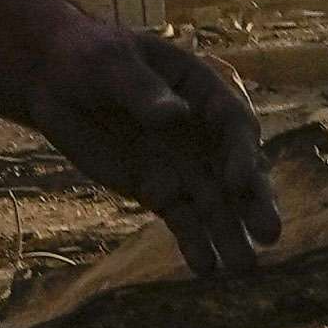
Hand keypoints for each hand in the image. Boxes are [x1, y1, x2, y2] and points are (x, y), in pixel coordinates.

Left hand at [33, 23, 269, 265]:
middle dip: (255, 202)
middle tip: (270, 235)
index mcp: (204, 91)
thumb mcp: (111, 64)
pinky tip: (206, 269)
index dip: (242, 153)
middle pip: (239, 170)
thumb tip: (176, 117)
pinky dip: (194, 243)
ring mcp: (185, 165)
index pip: (234, 124)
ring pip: (216, 204)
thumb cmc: (89, 58)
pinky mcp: (160, 191)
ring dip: (231, 234)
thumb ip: (142, 91)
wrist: (56, 82)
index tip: (238, 182)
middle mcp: (204, 133)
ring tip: (243, 269)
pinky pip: (183, 220)